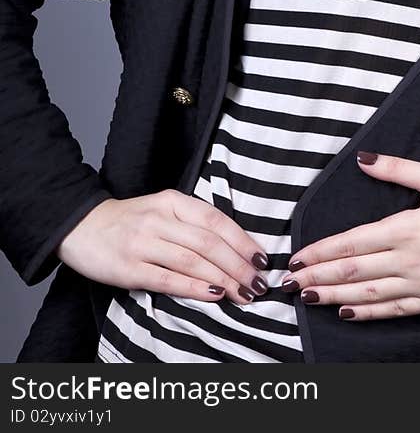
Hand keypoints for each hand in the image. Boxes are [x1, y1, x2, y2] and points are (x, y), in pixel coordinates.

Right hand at [56, 191, 271, 305]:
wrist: (81, 226)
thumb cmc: (131, 221)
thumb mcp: (163, 209)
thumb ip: (193, 223)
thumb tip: (236, 247)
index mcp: (173, 201)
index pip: (216, 220)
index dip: (242, 241)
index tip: (262, 259)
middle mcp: (160, 219)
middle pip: (209, 243)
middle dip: (239, 265)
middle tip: (258, 283)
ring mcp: (143, 243)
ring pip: (193, 261)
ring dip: (223, 279)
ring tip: (243, 294)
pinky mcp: (129, 268)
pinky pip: (168, 279)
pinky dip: (194, 288)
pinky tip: (213, 296)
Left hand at [282, 152, 419, 320]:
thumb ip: (397, 168)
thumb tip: (363, 159)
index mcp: (405, 228)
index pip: (352, 242)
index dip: (322, 251)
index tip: (298, 257)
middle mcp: (408, 260)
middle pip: (353, 271)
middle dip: (318, 276)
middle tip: (290, 283)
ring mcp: (419, 284)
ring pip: (367, 294)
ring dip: (334, 296)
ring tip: (309, 297)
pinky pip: (392, 310)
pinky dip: (366, 312)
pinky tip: (346, 313)